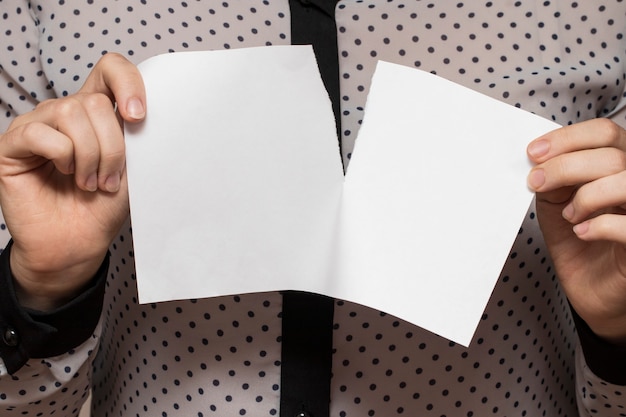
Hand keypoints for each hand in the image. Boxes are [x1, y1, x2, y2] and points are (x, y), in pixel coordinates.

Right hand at [0, 53, 145, 310]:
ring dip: (90, 155)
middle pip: (94, 101)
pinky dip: (62, 157)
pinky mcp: (13, 143)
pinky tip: (65, 175)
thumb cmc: (105, 206)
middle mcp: (66, 112)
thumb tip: (151, 112)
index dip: (128, 83)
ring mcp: (37, 125)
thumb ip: (136, 136)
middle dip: (112, 147)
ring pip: (70, 113)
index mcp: (97, 112)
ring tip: (90, 183)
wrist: (78, 243)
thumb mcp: (132, 167)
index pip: (110, 69)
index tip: (138, 117)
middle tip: (110, 180)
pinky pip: (41, 133)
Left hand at [527, 118, 625, 344]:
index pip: (605, 131)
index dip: (567, 138)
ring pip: (625, 181)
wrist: (590, 289)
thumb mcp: (557, 201)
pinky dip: (600, 225)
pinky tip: (582, 233)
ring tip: (569, 215)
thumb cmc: (578, 241)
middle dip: (565, 166)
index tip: (534, 153)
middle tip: (537, 182)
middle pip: (612, 154)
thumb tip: (539, 156)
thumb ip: (554, 176)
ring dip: (587, 196)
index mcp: (619, 164)